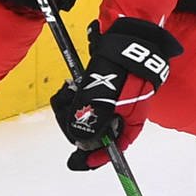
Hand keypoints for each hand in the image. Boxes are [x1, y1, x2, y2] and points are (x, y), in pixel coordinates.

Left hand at [51, 18, 182, 169]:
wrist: (128, 33)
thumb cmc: (123, 65)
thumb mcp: (106, 95)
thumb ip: (93, 118)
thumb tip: (80, 141)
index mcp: (131, 119)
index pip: (116, 146)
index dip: (98, 157)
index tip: (80, 162)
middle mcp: (121, 112)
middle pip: (96, 131)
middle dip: (76, 123)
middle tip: (64, 111)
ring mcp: (111, 99)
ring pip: (86, 114)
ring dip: (72, 106)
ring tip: (66, 93)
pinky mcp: (101, 86)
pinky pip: (84, 99)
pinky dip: (73, 95)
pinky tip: (69, 87)